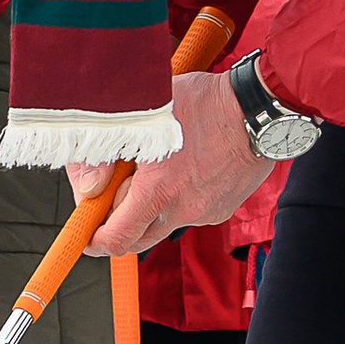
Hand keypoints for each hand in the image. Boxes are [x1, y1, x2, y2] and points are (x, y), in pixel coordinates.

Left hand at [68, 64, 271, 254]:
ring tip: (153, 169)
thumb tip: (91, 185)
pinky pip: (189, 213)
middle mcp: (183, 210)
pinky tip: (182, 167)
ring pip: (164, 224)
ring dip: (149, 208)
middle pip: (137, 240)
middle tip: (111, 197)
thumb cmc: (204, 103)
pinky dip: (177, 199)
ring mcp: (206, 212)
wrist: (259, 109)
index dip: (93, 240)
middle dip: (118, 226)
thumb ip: (107, 151)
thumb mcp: (144, 114)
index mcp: (159, 191)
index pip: (116, 239)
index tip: (85, 231)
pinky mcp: (222, 208)